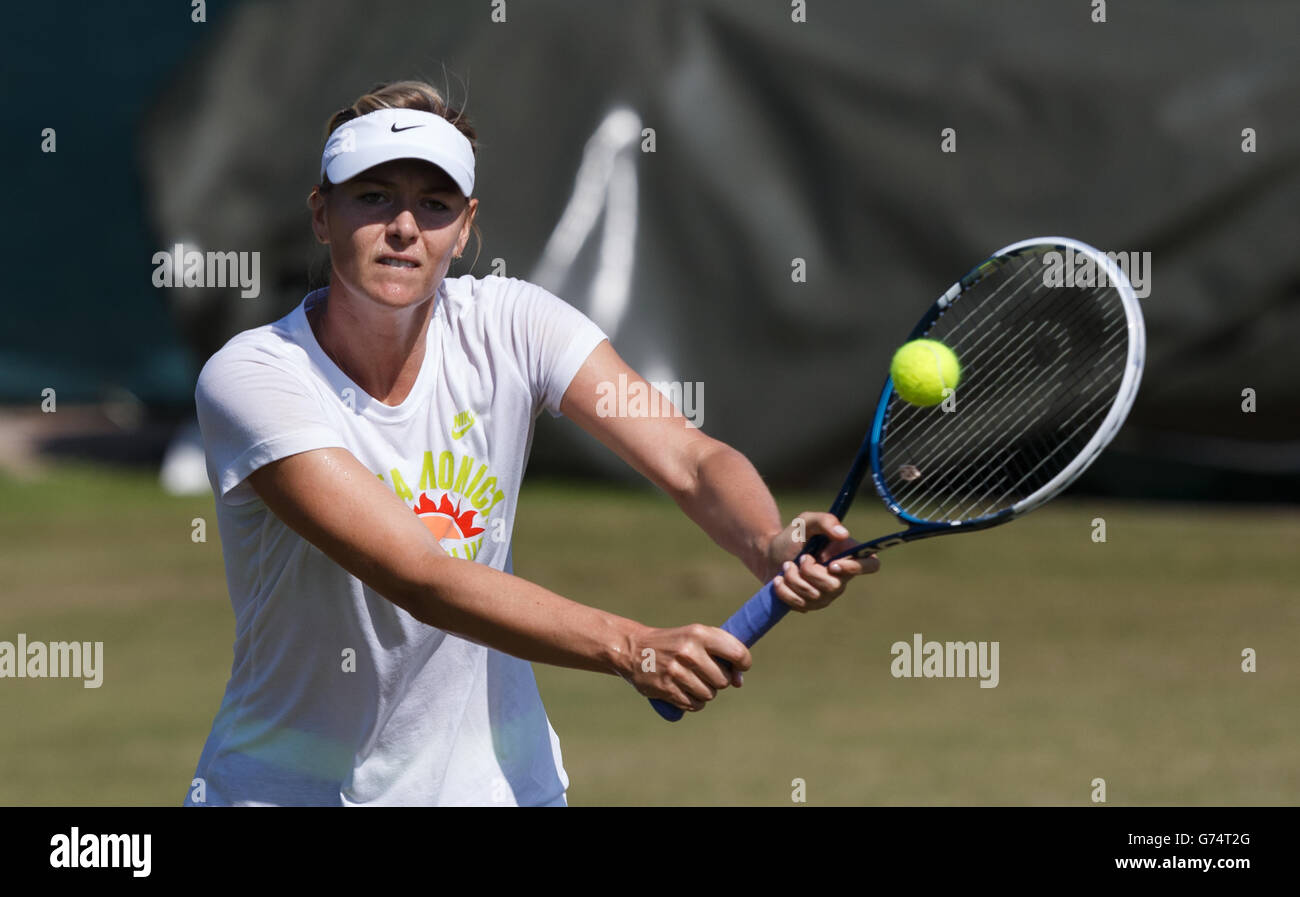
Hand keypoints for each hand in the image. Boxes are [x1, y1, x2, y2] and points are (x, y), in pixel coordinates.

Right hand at [620, 623, 751, 712]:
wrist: (635, 649)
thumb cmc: (675, 643)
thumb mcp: (697, 637)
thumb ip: (722, 654)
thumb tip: (739, 682)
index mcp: (699, 633)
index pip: (737, 653)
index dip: (743, 663)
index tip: (738, 667)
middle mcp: (688, 651)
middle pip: (723, 680)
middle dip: (719, 680)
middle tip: (705, 673)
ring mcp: (676, 671)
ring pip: (709, 694)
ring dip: (705, 692)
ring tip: (691, 681)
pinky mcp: (666, 688)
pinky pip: (694, 705)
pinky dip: (693, 702)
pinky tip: (683, 690)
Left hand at [763, 512, 880, 612]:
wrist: (769, 555)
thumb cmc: (793, 536)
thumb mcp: (806, 521)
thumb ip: (825, 521)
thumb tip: (843, 534)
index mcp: (847, 555)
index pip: (871, 565)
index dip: (856, 568)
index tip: (832, 564)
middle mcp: (842, 577)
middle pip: (834, 585)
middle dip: (810, 572)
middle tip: (800, 559)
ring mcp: (827, 594)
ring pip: (814, 595)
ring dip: (793, 578)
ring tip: (786, 566)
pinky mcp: (811, 605)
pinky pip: (800, 604)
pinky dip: (785, 590)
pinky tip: (779, 580)